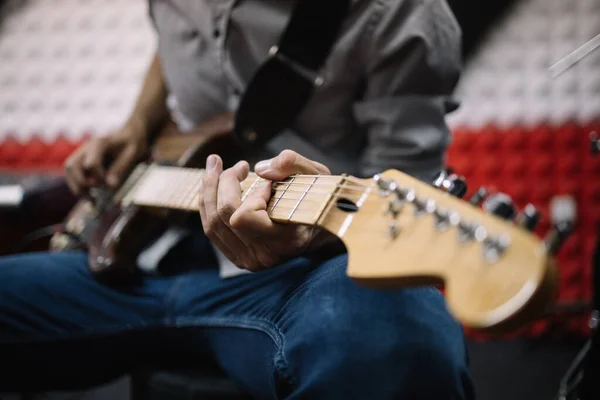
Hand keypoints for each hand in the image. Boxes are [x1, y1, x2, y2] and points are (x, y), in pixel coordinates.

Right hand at [64, 119, 148, 195]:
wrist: (129, 136)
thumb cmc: (131, 144)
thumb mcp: (132, 154)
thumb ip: (120, 168)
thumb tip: (110, 186)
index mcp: (99, 143)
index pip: (91, 164)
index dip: (98, 178)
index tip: (108, 186)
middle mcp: (86, 147)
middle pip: (72, 166)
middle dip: (81, 184)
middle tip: (93, 199)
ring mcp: (81, 153)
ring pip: (69, 170)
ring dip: (76, 186)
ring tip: (90, 200)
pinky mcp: (81, 161)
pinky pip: (72, 173)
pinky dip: (78, 185)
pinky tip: (89, 195)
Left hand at [198, 150, 329, 271]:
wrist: (321, 229)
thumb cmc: (318, 199)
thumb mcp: (316, 175)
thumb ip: (293, 164)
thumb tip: (260, 168)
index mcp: (285, 241)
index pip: (244, 217)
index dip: (251, 193)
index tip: (269, 183)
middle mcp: (264, 257)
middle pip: (223, 217)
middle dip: (222, 182)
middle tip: (239, 164)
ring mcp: (250, 261)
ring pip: (211, 224)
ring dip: (209, 190)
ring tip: (215, 165)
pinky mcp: (239, 259)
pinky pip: (212, 231)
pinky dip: (209, 204)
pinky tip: (214, 185)